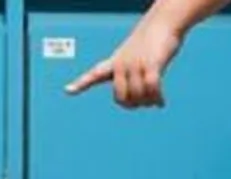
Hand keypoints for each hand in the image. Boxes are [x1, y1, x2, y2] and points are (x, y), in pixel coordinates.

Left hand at [64, 16, 183, 108]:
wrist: (163, 22)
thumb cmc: (150, 41)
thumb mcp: (135, 57)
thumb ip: (130, 76)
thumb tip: (138, 101)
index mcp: (114, 62)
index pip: (94, 74)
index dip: (81, 84)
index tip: (67, 91)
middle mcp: (121, 64)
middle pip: (120, 97)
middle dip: (131, 105)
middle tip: (142, 104)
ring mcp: (135, 64)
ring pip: (137, 96)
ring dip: (147, 102)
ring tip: (154, 101)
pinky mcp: (151, 64)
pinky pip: (151, 89)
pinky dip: (156, 99)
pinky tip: (160, 104)